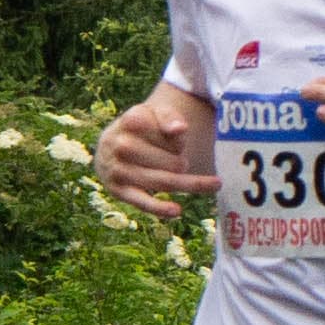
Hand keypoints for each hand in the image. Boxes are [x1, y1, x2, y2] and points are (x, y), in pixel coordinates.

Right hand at [95, 84, 215, 219]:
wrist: (111, 145)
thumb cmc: (142, 128)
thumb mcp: (155, 114)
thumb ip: (170, 118)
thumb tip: (180, 129)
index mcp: (131, 121)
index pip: (171, 135)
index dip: (181, 141)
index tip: (179, 136)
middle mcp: (120, 144)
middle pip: (174, 163)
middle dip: (183, 162)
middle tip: (177, 159)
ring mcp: (118, 169)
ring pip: (165, 182)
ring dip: (189, 183)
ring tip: (213, 184)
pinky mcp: (118, 190)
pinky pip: (143, 202)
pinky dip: (160, 208)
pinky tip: (176, 211)